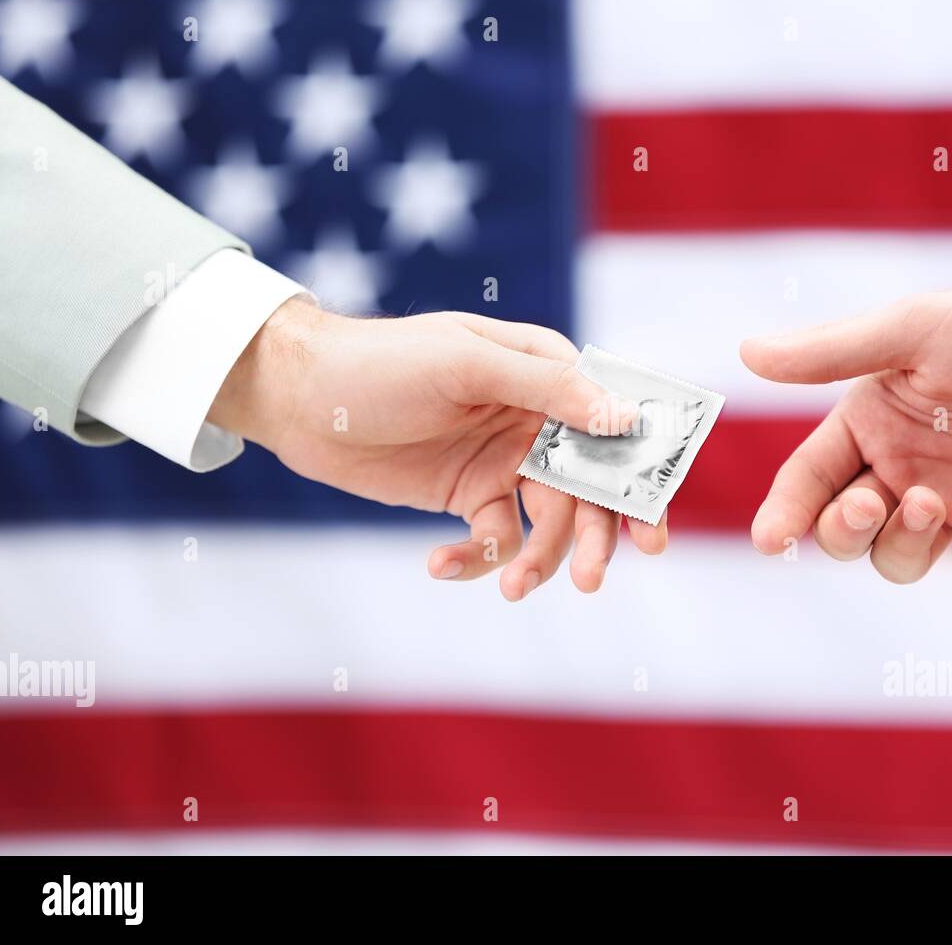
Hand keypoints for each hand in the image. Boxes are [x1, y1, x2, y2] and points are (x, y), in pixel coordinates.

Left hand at [208, 297, 666, 599]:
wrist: (299, 399)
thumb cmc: (383, 362)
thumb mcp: (466, 363)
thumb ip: (548, 388)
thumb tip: (625, 420)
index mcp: (549, 376)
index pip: (615, 430)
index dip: (642, 480)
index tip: (652, 533)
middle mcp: (537, 420)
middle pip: (589, 488)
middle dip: (595, 536)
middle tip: (593, 579)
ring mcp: (504, 461)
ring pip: (547, 523)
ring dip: (536, 560)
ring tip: (510, 588)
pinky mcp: (469, 496)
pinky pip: (495, 539)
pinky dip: (477, 559)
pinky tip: (440, 563)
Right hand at [740, 281, 951, 582]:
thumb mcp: (913, 331)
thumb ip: (830, 353)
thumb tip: (746, 352)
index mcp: (871, 423)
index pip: (809, 477)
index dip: (785, 511)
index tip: (771, 540)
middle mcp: (903, 469)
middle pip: (843, 532)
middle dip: (841, 530)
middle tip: (865, 504)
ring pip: (898, 559)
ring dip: (902, 542)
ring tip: (930, 503)